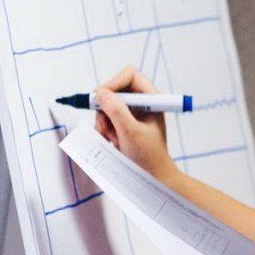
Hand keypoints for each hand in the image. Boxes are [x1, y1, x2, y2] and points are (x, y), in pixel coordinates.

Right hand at [94, 66, 178, 182]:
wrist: (153, 178)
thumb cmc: (149, 157)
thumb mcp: (131, 132)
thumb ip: (117, 110)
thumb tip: (101, 93)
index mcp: (151, 99)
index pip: (130, 75)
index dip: (113, 82)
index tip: (100, 98)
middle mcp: (142, 103)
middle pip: (114, 91)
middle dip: (105, 109)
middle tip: (106, 128)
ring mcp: (133, 114)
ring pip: (107, 107)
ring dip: (104, 123)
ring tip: (113, 140)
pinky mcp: (124, 125)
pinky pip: (106, 120)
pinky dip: (104, 130)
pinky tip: (112, 143)